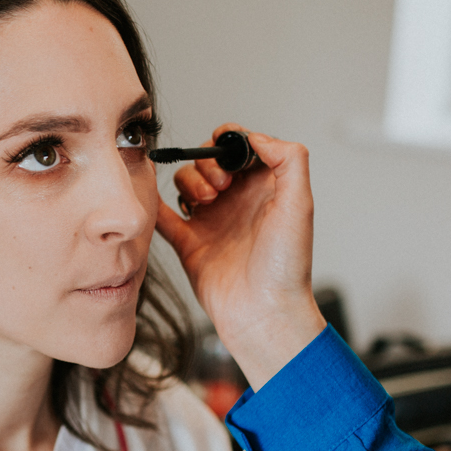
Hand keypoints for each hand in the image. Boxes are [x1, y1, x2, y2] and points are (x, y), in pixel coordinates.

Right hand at [155, 124, 323, 389]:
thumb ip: (288, 160)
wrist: (263, 313)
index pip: (241, 147)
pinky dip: (154, 203)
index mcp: (265, 189)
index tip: (229, 154)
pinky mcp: (189, 242)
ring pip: (186, 182)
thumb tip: (257, 137)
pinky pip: (164, 216)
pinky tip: (151, 196)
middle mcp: (238, 202)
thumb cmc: (286, 267)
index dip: (231, 143)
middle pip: (209, 161)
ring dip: (189, 181)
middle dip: (208, 164)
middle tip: (219, 187)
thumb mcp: (299, 204)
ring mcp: (212, 221)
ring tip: (203, 202)